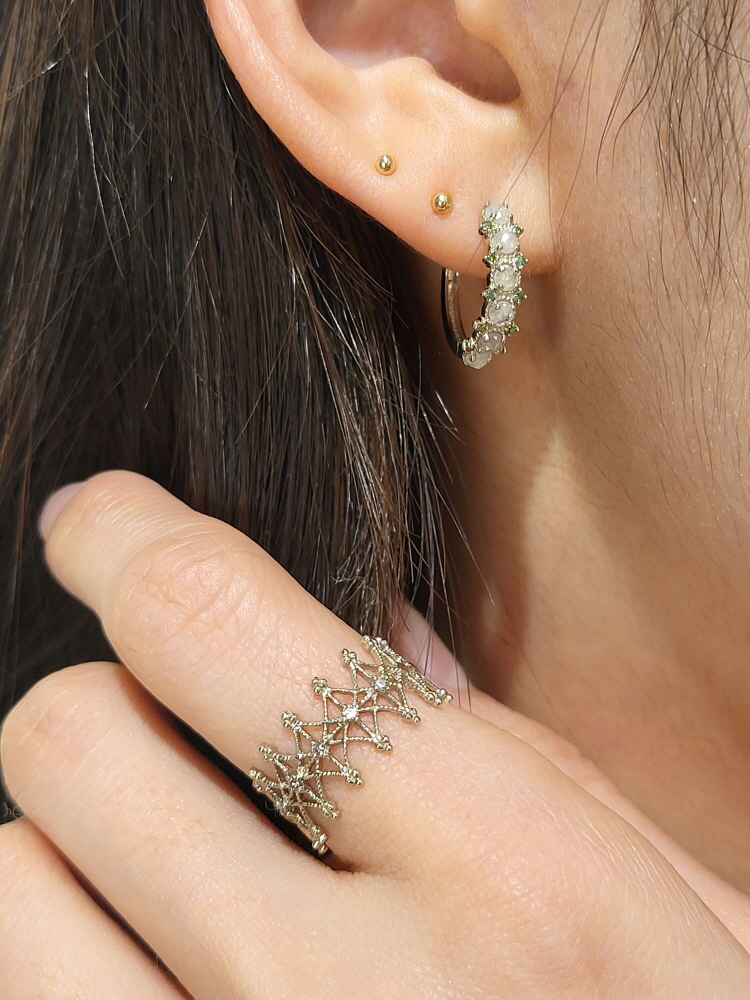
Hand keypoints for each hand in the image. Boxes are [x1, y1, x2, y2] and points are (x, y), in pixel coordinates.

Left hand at [2, 470, 749, 998]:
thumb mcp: (660, 894)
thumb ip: (499, 747)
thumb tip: (362, 620)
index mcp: (502, 881)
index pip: (218, 623)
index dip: (128, 536)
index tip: (96, 516)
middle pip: (67, 742)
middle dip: (108, 703)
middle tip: (178, 732)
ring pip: (4, 893)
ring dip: (66, 859)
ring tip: (171, 886)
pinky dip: (69, 973)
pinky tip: (164, 980)